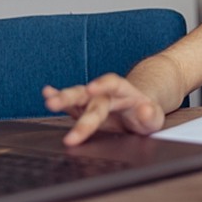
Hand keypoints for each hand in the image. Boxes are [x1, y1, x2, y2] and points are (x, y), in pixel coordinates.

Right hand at [42, 73, 166, 146]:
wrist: (139, 109)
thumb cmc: (146, 114)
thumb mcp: (154, 117)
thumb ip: (150, 114)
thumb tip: (144, 109)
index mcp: (125, 93)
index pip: (113, 84)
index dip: (102, 84)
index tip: (91, 88)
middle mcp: (106, 94)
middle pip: (87, 93)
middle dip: (69, 98)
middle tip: (53, 103)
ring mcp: (93, 100)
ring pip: (76, 96)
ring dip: (60, 98)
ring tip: (47, 100)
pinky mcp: (84, 109)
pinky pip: (70, 104)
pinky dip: (58, 97)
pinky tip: (46, 93)